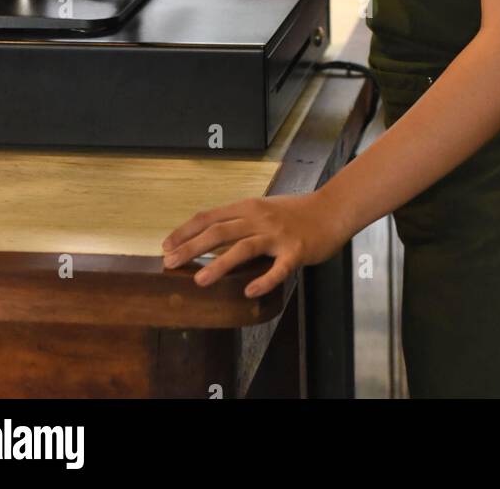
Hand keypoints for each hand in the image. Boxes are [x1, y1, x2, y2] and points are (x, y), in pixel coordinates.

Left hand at [161, 191, 346, 295]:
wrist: (333, 209)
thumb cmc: (297, 212)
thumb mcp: (264, 209)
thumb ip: (241, 221)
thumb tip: (211, 236)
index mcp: (249, 207)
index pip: (210, 216)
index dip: (186, 230)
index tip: (166, 245)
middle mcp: (259, 218)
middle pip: (220, 231)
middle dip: (192, 246)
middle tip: (169, 262)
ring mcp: (278, 235)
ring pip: (243, 247)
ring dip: (219, 264)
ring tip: (199, 280)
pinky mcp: (296, 251)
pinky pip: (278, 268)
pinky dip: (264, 280)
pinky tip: (250, 292)